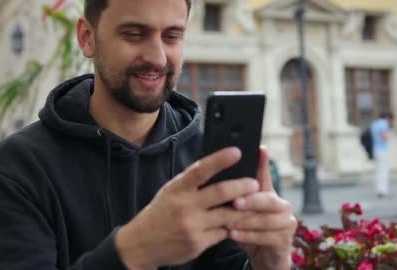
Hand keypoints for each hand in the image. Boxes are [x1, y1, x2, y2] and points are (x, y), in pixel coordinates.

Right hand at [115, 147, 259, 268]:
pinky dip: (231, 226)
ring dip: (244, 209)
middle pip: (221, 192)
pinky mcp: (198, 244)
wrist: (141, 244)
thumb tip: (218, 167)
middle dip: (243, 186)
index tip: (237, 152)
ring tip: (254, 203)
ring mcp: (192, 226)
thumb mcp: (170, 192)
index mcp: (177, 188)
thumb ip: (191, 182)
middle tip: (255, 183)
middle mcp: (185, 206)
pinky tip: (236, 222)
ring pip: (228, 215)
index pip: (201, 169)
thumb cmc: (160, 213)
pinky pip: (223, 233)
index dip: (220, 159)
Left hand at [229, 146, 296, 269]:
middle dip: (251, 200)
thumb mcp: (244, 208)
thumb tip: (226, 167)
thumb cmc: (250, 227)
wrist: (264, 255)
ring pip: (265, 220)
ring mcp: (287, 223)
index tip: (260, 149)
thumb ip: (238, 190)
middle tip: (235, 202)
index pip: (266, 176)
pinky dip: (248, 236)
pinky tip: (233, 234)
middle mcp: (283, 206)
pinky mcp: (285, 241)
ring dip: (245, 221)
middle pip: (269, 200)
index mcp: (271, 194)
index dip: (263, 163)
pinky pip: (266, 237)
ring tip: (227, 221)